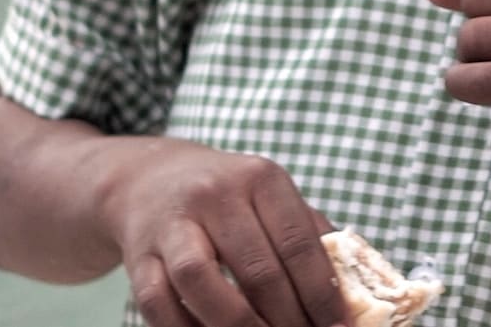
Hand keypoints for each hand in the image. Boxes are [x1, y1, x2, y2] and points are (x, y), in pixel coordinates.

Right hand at [94, 137, 346, 326]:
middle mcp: (217, 195)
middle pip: (257, 269)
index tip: (338, 324)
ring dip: (236, 325)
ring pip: (201, 282)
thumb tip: (350, 287)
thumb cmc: (229, 197)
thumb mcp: (271, 197)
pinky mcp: (140, 255)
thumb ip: (309, 234)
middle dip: (286, 318)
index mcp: (262, 179)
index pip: (298, 243)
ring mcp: (173, 224)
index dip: (321, 291)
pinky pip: (158, 303)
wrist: (151, 180)